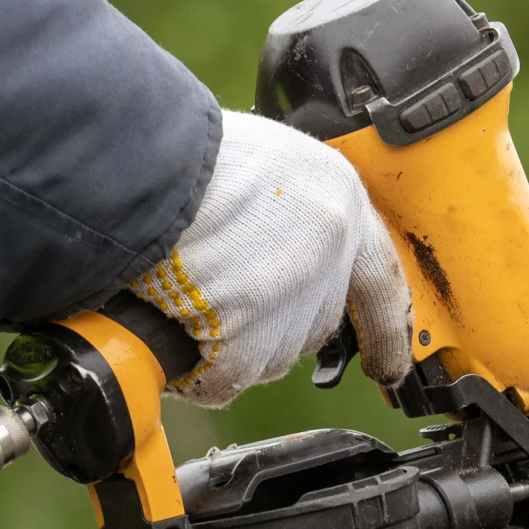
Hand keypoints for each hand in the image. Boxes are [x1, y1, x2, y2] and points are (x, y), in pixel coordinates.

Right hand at [130, 111, 412, 406]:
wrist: (138, 156)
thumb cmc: (180, 150)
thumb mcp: (260, 162)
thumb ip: (285, 210)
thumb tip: (273, 253)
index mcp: (336, 195)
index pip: (380, 278)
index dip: (386, 326)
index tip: (391, 364)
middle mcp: (329, 244)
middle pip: (314, 324)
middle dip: (268, 328)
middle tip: (218, 305)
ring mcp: (292, 290)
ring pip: (271, 355)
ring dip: (226, 347)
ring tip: (180, 300)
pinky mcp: (249, 329)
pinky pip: (228, 377)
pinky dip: (197, 370)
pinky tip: (170, 333)